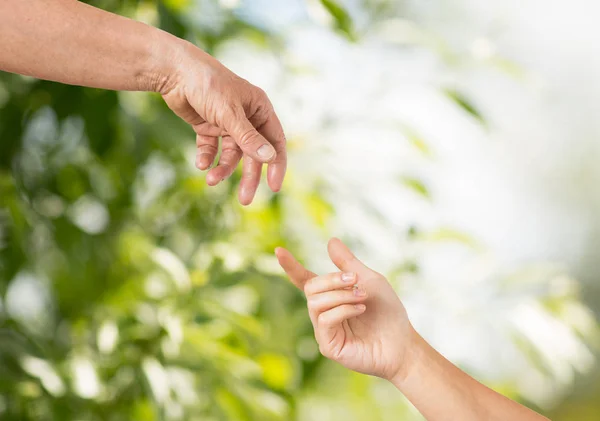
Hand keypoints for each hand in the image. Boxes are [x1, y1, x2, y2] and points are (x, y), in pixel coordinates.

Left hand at [157, 40, 286, 204]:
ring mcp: (227, 123)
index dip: (276, 165)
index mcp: (260, 109)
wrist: (174, 71)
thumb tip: (269, 159)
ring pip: (230, 154)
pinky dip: (207, 157)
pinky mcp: (208, 126)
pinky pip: (211, 149)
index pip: (275, 141)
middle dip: (248, 176)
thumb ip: (248, 138)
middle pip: (252, 153)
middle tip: (245, 200)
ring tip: (210, 180)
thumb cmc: (208, 85)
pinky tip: (200, 163)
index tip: (273, 187)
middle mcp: (247, 117)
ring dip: (222, 168)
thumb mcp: (230, 114)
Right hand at [275, 238, 415, 381]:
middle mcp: (323, 314)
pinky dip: (343, 310)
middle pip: (311, 288)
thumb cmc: (387, 312)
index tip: (278, 250)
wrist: (403, 342)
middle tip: (355, 280)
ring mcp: (324, 331)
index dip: (291, 267)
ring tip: (363, 298)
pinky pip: (324, 320)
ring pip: (316, 304)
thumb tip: (330, 241)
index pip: (304, 281)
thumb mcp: (369, 280)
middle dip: (332, 280)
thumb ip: (348, 264)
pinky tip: (360, 309)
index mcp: (330, 297)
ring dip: (341, 295)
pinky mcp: (328, 346)